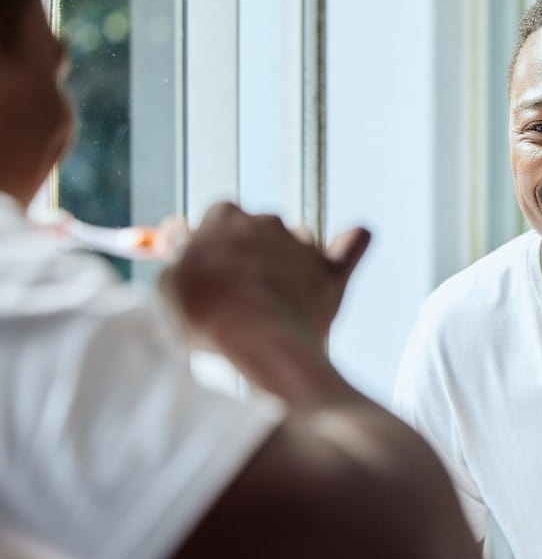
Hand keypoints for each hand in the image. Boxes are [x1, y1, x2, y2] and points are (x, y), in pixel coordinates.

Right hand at [159, 203, 369, 378]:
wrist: (258, 341)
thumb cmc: (205, 317)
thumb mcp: (169, 284)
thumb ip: (177, 255)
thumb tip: (180, 237)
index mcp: (224, 217)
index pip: (216, 218)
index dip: (211, 243)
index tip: (204, 265)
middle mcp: (267, 221)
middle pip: (257, 229)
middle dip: (249, 254)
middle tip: (237, 293)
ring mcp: (303, 244)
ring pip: (298, 240)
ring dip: (288, 261)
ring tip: (275, 300)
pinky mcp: (331, 272)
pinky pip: (352, 244)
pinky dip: (351, 242)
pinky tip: (355, 237)